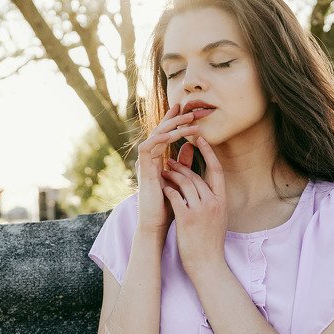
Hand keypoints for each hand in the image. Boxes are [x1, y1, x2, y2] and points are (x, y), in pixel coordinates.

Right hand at [135, 103, 200, 233]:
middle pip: (160, 130)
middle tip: (190, 108)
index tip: (187, 108)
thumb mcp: (180, 179)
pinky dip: (160, 139)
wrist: (156, 224)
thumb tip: (190, 145)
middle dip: (175, 118)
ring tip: (188, 119)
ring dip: (172, 126)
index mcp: (157, 159)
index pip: (166, 134)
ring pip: (155, 135)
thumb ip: (183, 163)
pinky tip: (173, 134)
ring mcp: (145, 163)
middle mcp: (149, 158)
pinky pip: (148, 147)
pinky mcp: (143, 170)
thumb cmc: (168, 205)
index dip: (174, 120)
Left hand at [160, 136, 226, 278]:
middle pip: (196, 175)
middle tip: (168, 161)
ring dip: (171, 175)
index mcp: (222, 200)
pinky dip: (167, 189)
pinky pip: (175, 196)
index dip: (208, 152)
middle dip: (181, 166)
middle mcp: (213, 202)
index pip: (216, 170)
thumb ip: (213, 200)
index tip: (199, 138)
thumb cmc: (210, 242)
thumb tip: (208, 186)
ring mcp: (201, 210)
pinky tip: (161, 187)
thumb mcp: (218, 218)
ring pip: (184, 183)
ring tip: (162, 172)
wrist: (207, 264)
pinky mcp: (187, 218)